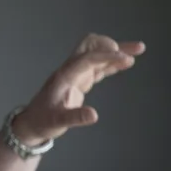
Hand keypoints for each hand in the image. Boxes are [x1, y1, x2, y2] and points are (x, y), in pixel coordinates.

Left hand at [12, 33, 144, 145]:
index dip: (107, 56)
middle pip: (89, 46)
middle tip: (129, 54)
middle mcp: (70, 70)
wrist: (32, 123)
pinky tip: (126, 63)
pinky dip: (112, 63)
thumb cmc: (43, 122)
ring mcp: (75, 74)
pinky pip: (98, 66)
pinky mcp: (80, 80)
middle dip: (109, 46)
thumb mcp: (57, 122)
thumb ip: (74, 118)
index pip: (88, 58)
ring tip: (138, 50)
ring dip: (115, 51)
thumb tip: (94, 115)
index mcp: (65, 76)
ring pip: (96, 54)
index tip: (128, 60)